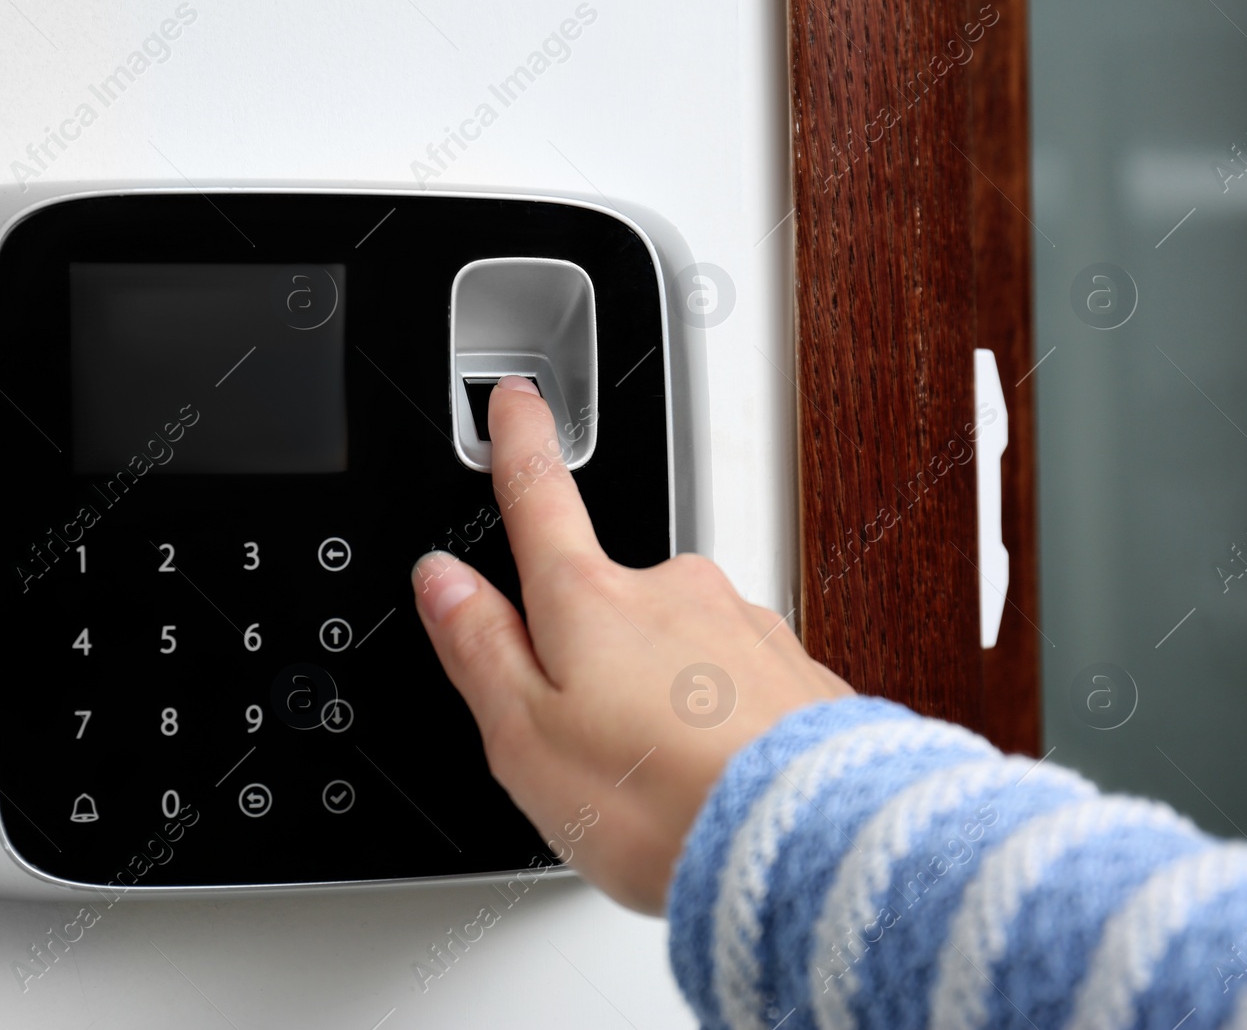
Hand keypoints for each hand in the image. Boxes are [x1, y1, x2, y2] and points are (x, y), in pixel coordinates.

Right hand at [410, 376, 852, 913]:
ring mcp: (742, 624)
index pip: (540, 495)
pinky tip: (713, 780)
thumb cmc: (661, 800)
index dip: (521, 440)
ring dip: (660, 697)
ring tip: (657, 783)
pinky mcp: (796, 669)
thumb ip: (479, 647)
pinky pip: (734, 684)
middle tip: (592, 746)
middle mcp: (674, 591)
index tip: (517, 398)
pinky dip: (718, 722)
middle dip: (594, 655)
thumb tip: (443, 581)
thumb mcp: (524, 736)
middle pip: (607, 596)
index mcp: (590, 600)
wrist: (803, 846)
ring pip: (675, 647)